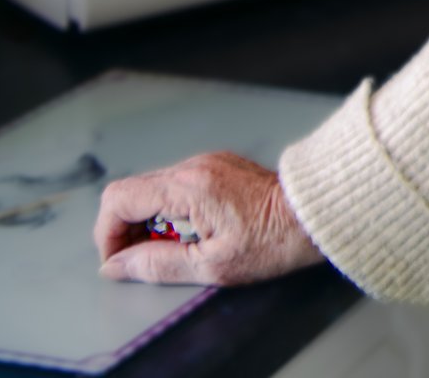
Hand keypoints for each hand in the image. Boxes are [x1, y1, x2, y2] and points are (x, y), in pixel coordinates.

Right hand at [94, 151, 324, 285]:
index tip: (120, 260)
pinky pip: (178, 185)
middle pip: (132, 191)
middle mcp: (194, 166)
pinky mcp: (220, 166)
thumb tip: (117, 266)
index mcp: (188, 187)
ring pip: (153, 187)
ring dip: (149, 219)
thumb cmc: (275, 240)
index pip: (119, 199)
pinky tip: (193, 231)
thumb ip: (156, 264)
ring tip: (174, 248)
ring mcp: (208, 162)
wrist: (320, 214)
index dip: (108, 234)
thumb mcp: (212, 265)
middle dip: (126, 228)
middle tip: (144, 258)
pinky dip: (171, 209)